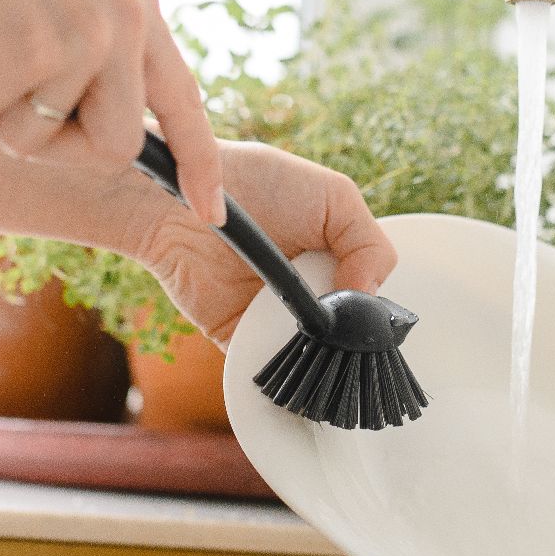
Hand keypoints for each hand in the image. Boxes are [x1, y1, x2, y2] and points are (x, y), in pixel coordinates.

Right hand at [0, 0, 225, 222]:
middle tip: (0, 111)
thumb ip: (81, 38)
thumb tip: (69, 118)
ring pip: (36, 137)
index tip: (207, 208)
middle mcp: (126, 17)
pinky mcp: (33, 49)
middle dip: (55, 148)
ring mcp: (85, 35)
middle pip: (115, 146)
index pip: (183, 98)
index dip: (196, 159)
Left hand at [126, 142, 397, 346]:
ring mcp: (272, 317)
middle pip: (343, 336)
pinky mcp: (237, 335)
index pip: (368, 301)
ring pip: (308, 357)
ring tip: (319, 353)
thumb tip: (369, 297)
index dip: (372, 312)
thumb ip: (368, 244)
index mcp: (334, 262)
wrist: (182, 199)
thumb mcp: (335, 197)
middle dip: (347, 342)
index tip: (368, 316)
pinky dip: (279, 373)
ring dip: (317, 361)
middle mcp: (307, 293)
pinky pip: (264, 366)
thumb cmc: (257, 182)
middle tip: (343, 337)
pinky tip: (294, 372)